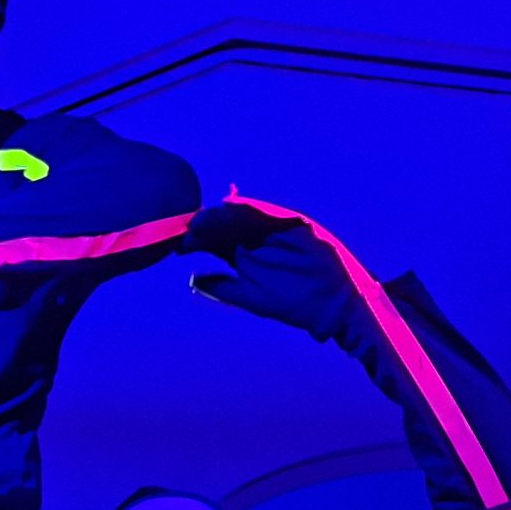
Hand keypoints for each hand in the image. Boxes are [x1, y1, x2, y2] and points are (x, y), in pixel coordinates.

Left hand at [181, 201, 364, 344]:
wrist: (333, 303)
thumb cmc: (294, 303)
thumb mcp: (252, 297)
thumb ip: (224, 288)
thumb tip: (192, 280)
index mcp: (241, 255)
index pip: (212, 242)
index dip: (195, 241)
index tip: (178, 246)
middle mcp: (254, 238)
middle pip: (224, 225)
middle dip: (205, 225)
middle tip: (187, 227)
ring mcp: (274, 230)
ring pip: (243, 216)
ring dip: (223, 214)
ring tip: (205, 217)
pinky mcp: (295, 223)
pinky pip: (271, 213)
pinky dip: (252, 209)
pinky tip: (233, 206)